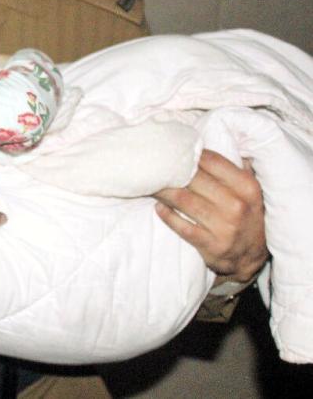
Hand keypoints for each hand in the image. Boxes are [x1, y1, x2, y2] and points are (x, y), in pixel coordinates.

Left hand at [154, 150, 267, 281]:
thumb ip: (234, 168)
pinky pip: (182, 226)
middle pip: (193, 179)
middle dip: (170, 171)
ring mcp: (224, 226)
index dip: (188, 153)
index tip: (172, 149)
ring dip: (162, 190)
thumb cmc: (246, 217)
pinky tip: (158, 207)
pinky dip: (167, 215)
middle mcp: (237, 205)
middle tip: (153, 165)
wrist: (251, 257)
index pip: (211, 161)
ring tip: (150, 183)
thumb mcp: (249, 192)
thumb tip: (210, 143)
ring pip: (183, 200)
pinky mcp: (211, 245)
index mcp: (246, 186)